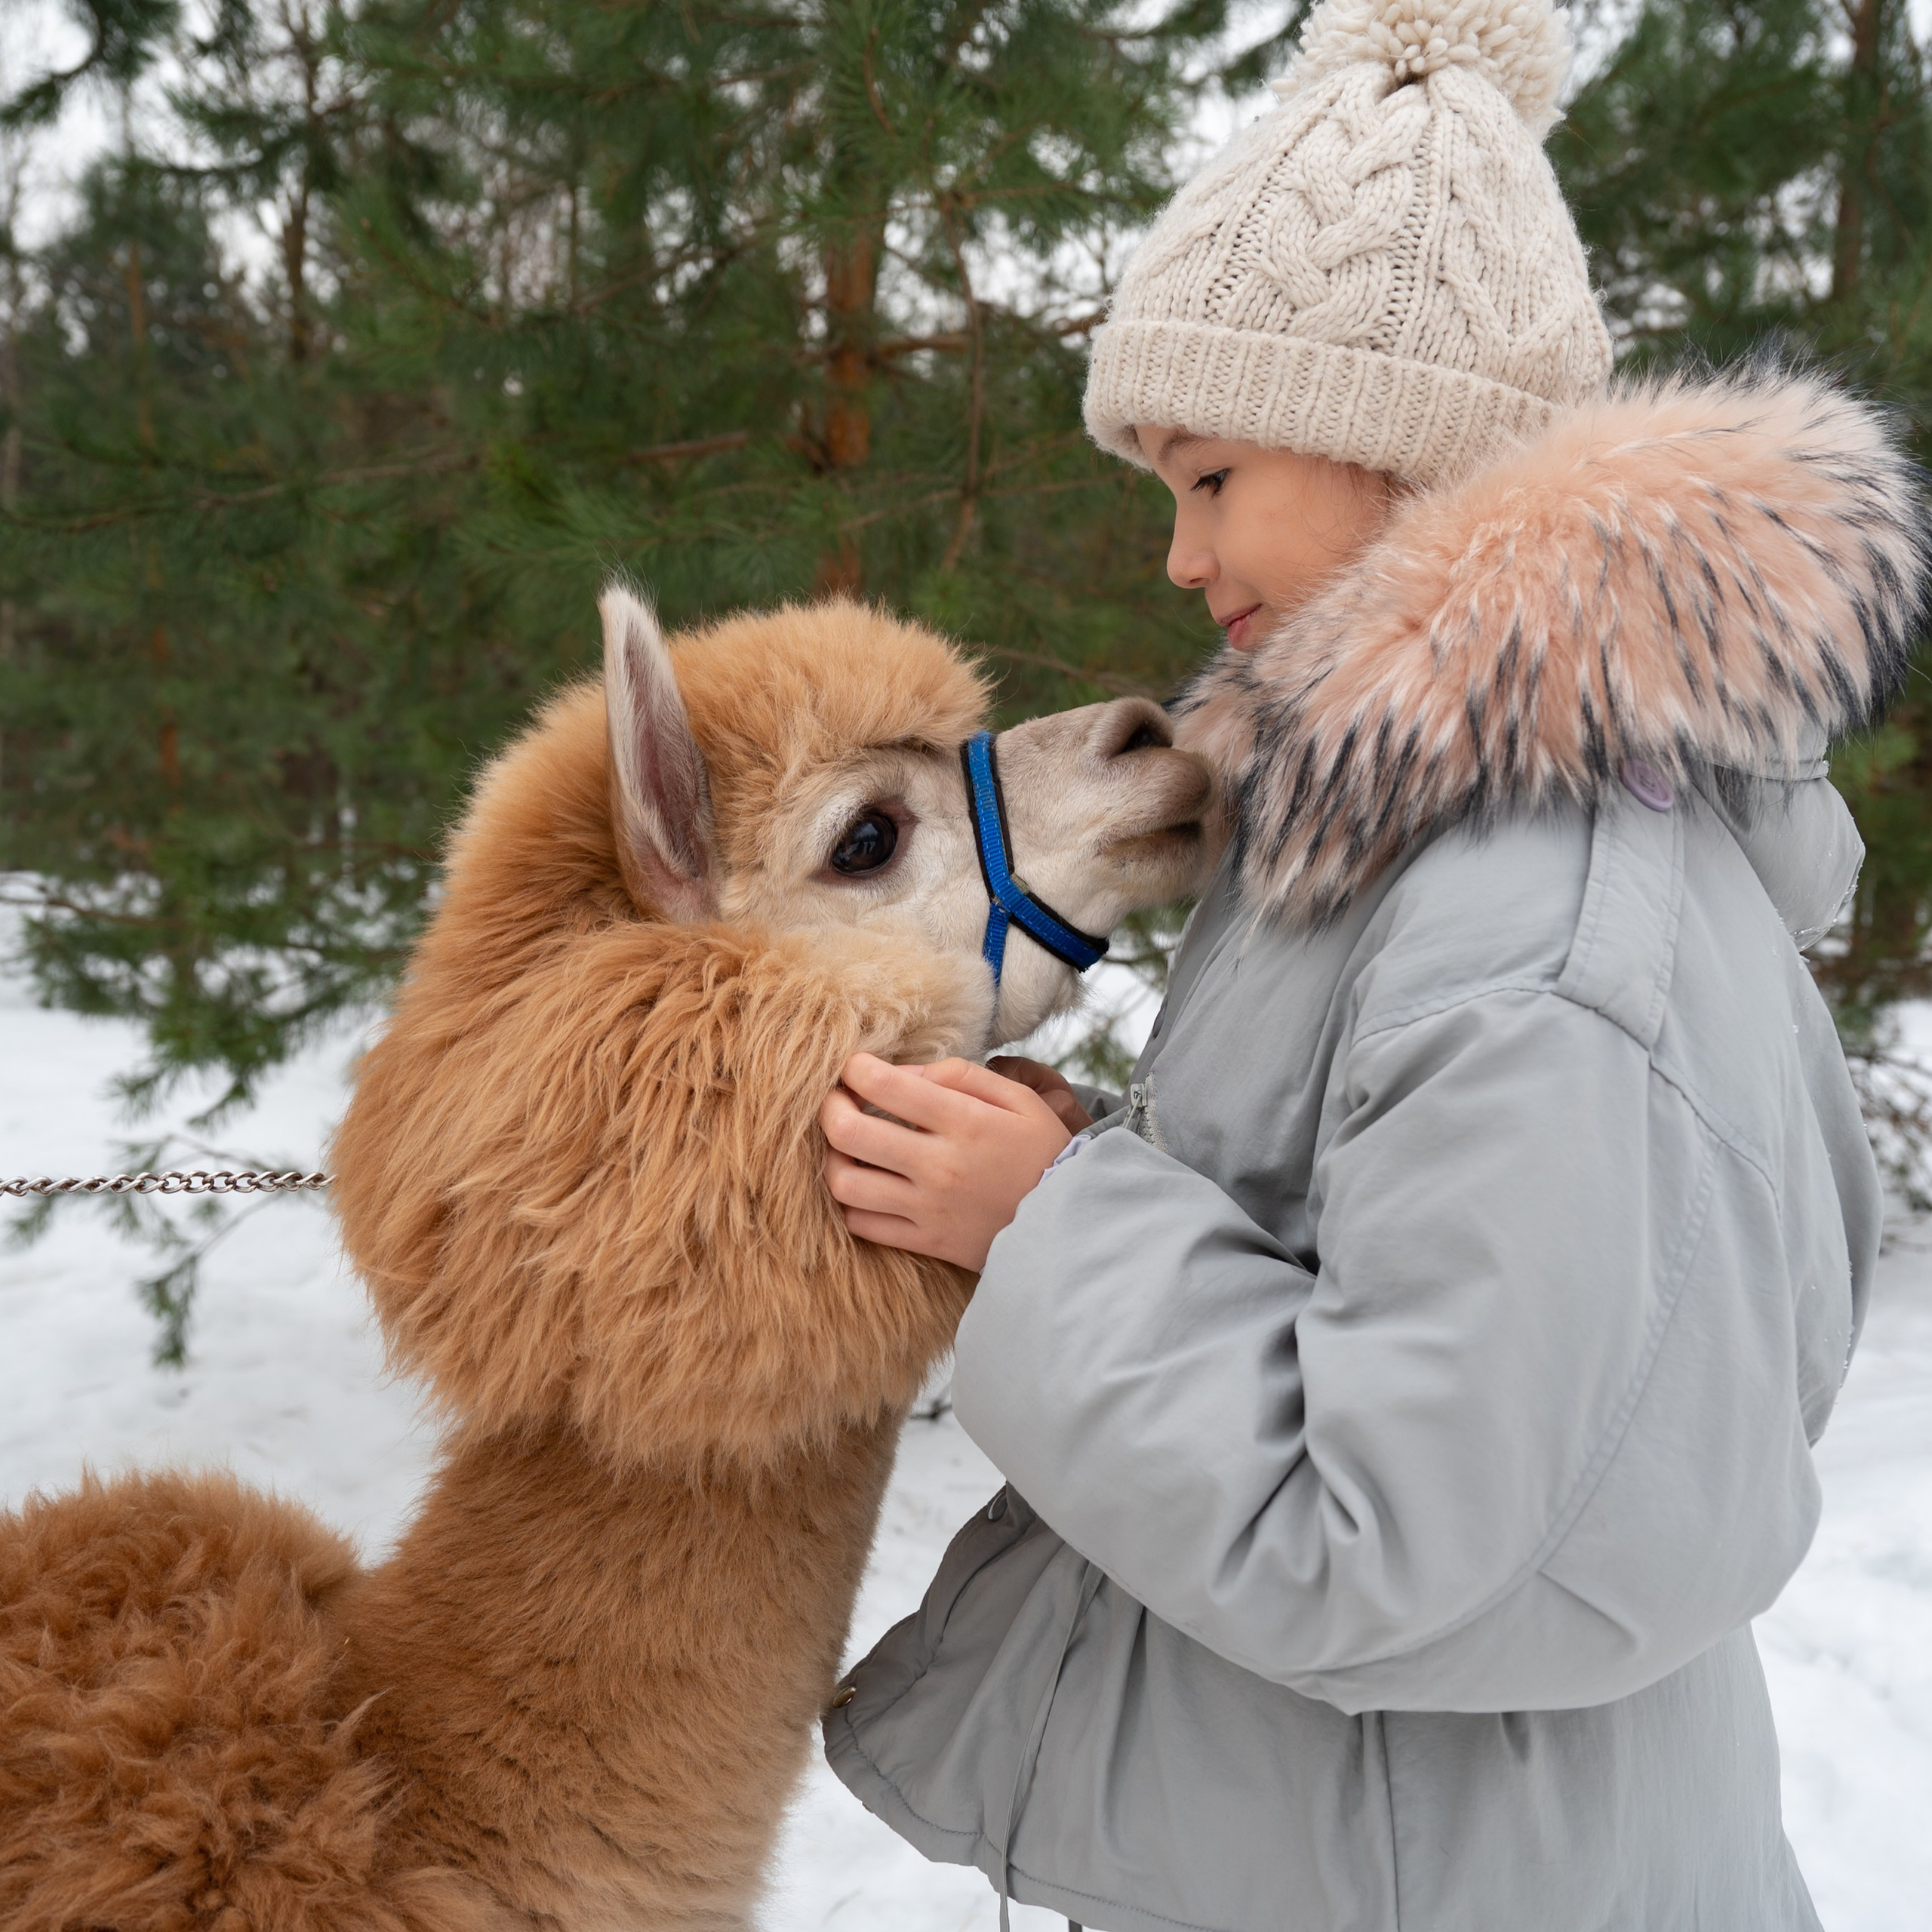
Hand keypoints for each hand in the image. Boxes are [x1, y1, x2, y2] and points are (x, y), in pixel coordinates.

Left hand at [820, 1052, 1073, 1270]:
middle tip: (837, 1101)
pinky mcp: (927, 1241)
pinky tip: (863, 1183)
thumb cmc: (1043, 1152)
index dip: (856, 1068)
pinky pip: (863, 1224)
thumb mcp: (1021, 1100)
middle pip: (848, 1132)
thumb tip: (905, 1073)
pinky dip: (851, 1201)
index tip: (857, 1067)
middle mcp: (939, 1165)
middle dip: (830, 1108)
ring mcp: (928, 1207)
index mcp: (964, 1122)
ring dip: (832, 1158)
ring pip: (845, 1183)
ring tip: (845, 1146)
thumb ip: (963, 1076)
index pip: (884, 1085)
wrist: (1071, 1225)